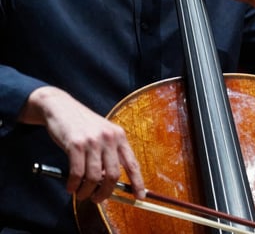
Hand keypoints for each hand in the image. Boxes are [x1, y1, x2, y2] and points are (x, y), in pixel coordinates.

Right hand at [18, 86, 144, 202]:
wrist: (61, 107)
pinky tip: (71, 187)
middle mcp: (109, 138)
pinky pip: (77, 173)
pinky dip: (74, 185)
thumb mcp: (102, 134)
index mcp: (119, 136)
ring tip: (81, 194)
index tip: (140, 196)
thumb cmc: (82, 125)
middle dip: (106, 193)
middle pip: (114, 175)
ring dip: (87, 191)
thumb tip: (110, 184)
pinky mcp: (75, 144)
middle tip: (97, 199)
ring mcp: (92, 140)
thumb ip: (109, 154)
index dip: (137, 182)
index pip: (132, 163)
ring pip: (94, 177)